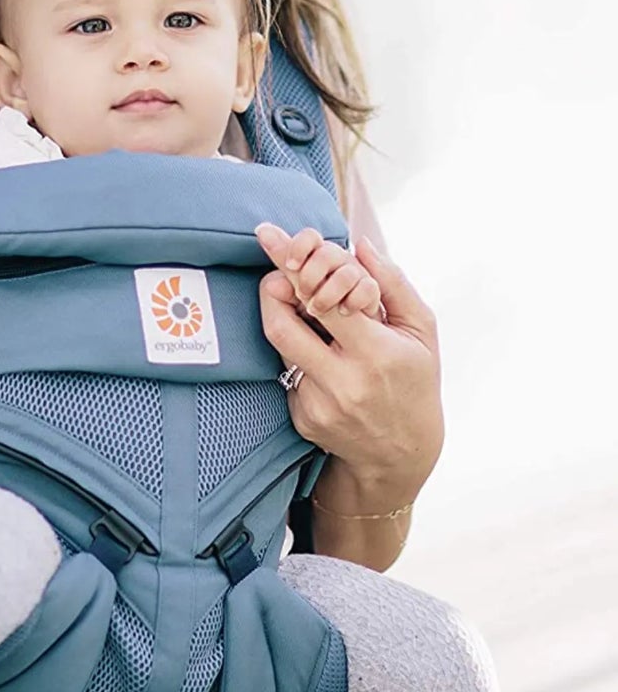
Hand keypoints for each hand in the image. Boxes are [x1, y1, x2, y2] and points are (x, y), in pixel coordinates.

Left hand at [256, 230, 442, 505]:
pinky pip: (286, 372)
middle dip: (272, 291)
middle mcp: (344, 381)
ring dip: (282, 318)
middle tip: (278, 275)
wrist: (401, 453)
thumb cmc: (415, 381)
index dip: (295, 268)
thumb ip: (392, 284)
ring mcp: (319, 403)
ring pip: (279, 347)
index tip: (270, 238)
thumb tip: (361, 243)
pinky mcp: (302, 417)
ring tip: (302, 310)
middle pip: (282, 326)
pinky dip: (297, 355)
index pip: (324, 302)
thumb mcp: (421, 331)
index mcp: (378, 354)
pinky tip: (320, 359)